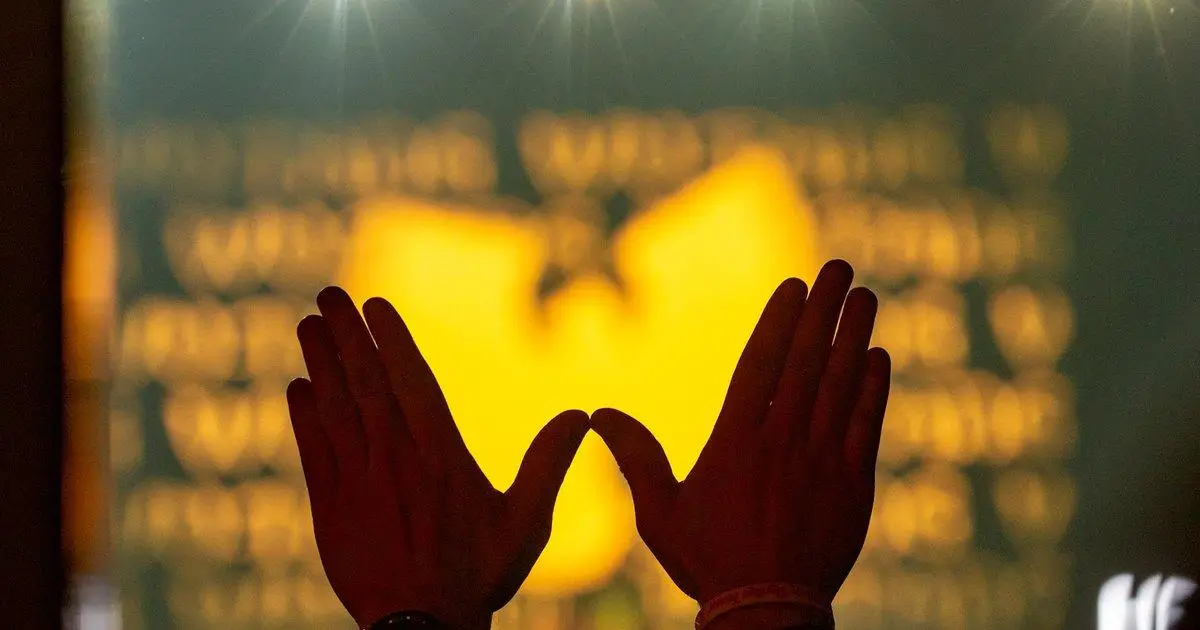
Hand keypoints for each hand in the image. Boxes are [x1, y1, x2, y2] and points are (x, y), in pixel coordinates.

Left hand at [287, 287, 588, 628]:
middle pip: (366, 384)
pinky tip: (297, 387)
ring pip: (335, 408)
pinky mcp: (329, 508)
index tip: (374, 305)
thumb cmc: (479, 574)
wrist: (421, 628)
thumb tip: (581, 415)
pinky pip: (312, 450)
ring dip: (320, 363)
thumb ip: (548, 464)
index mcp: (442, 456)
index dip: (391, 339)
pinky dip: (303, 416)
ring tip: (307, 324)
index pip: (412, 381)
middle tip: (328, 295)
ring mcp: (358, 482)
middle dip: (346, 335)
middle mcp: (395, 460)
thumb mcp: (527, 522)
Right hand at [590, 260, 890, 610]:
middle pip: (807, 361)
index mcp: (736, 441)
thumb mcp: (659, 511)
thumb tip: (598, 415)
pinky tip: (878, 358)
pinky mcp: (854, 484)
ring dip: (855, 336)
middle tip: (839, 268)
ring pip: (842, 384)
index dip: (779, 320)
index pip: (761, 364)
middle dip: (824, 309)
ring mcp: (823, 460)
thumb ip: (635, 457)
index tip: (793, 285)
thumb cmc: (707, 560)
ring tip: (865, 296)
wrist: (767, 612)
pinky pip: (868, 426)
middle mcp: (783, 440)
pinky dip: (874, 390)